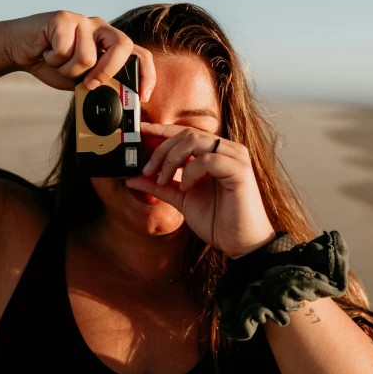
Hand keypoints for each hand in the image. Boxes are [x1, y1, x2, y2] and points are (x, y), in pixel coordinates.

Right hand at [2, 11, 155, 97]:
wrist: (19, 49)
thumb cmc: (53, 64)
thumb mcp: (81, 79)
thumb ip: (98, 84)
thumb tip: (116, 102)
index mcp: (110, 43)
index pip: (140, 54)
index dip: (147, 74)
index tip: (143, 96)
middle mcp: (101, 28)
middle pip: (122, 46)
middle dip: (107, 71)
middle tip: (89, 84)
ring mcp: (83, 20)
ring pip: (87, 56)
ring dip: (67, 70)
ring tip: (56, 62)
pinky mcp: (63, 17)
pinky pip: (64, 49)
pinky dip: (52, 59)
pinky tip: (45, 51)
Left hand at [125, 123, 275, 257]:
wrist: (240, 244)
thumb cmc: (217, 221)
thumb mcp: (181, 198)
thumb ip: (160, 186)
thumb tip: (132, 178)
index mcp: (214, 153)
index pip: (185, 132)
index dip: (161, 129)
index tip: (140, 130)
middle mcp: (226, 149)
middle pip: (186, 133)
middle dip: (161, 151)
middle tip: (148, 171)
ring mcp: (235, 156)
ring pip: (194, 140)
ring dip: (171, 159)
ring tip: (163, 179)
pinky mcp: (240, 169)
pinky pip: (207, 159)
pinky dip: (190, 171)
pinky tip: (186, 187)